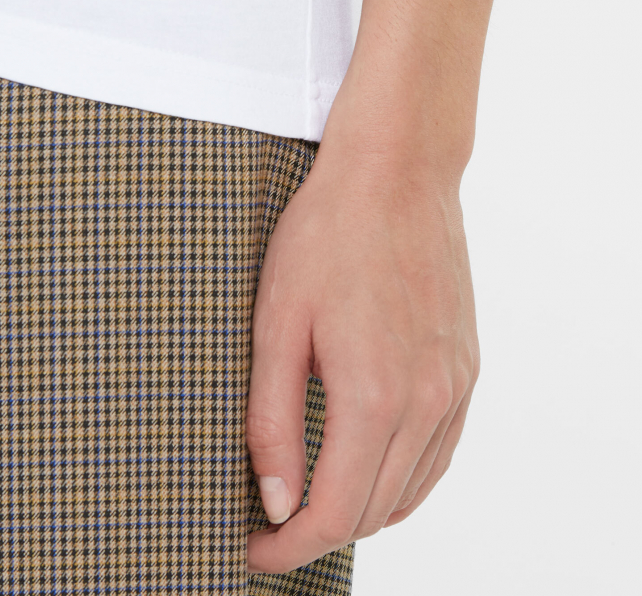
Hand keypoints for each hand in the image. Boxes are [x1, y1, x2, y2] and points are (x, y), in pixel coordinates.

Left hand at [245, 108, 479, 573]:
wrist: (397, 172)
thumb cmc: (327, 234)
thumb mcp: (276, 321)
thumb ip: (272, 419)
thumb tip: (275, 500)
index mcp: (373, 395)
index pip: (335, 514)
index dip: (288, 547)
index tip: (252, 548)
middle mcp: (427, 401)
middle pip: (374, 511)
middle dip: (317, 531)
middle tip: (269, 520)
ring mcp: (455, 386)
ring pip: (412, 490)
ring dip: (361, 508)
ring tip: (311, 495)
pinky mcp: (467, 368)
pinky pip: (441, 453)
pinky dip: (403, 478)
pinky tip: (370, 464)